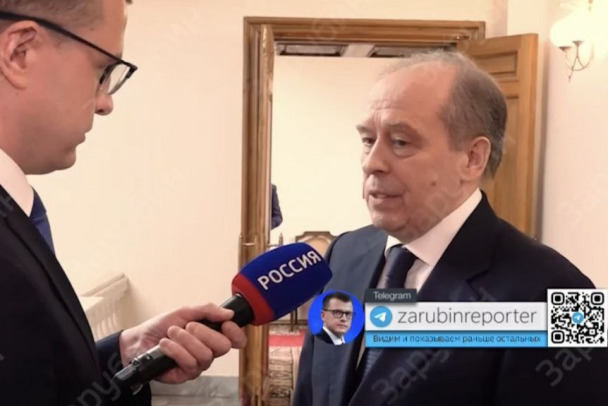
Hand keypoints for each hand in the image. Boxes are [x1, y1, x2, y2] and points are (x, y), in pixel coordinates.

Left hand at [119, 304, 246, 383]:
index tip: (226, 324)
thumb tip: (229, 313)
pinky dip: (176, 350)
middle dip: (205, 333)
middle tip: (189, 326)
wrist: (140, 339)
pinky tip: (166, 344)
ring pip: (205, 355)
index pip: (236, 339)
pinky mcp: (186, 374)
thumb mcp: (185, 311)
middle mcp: (209, 351)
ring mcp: (198, 364)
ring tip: (172, 333)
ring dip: (186, 340)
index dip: (236, 332)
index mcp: (213, 334)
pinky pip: (189, 363)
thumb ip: (208, 310)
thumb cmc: (162, 326)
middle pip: (223, 346)